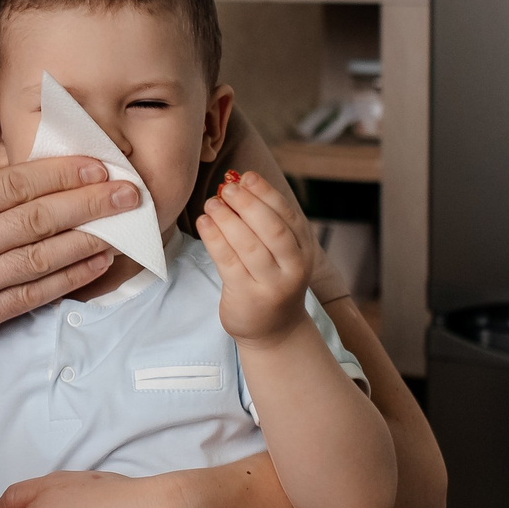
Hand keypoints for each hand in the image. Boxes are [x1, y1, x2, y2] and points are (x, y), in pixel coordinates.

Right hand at [0, 158, 138, 356]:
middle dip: (91, 204)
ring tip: (122, 229)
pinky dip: (66, 281)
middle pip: (39, 220)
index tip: (98, 166)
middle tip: (130, 193)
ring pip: (42, 259)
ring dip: (88, 242)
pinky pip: (29, 298)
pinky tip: (92, 267)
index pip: (18, 185)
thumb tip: (8, 182)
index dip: (64, 175)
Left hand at [198, 171, 311, 343]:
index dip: (266, 193)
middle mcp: (294, 267)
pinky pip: (229, 262)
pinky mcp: (248, 297)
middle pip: (272, 229)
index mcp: (304, 249)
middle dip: (248, 204)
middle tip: (226, 188)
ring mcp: (272, 285)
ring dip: (227, 219)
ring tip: (211, 203)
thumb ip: (265, 222)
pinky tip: (204, 223)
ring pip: (249, 245)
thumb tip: (239, 182)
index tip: (246, 176)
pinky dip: (215, 239)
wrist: (274, 330)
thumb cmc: (272, 281)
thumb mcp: (281, 252)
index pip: (287, 215)